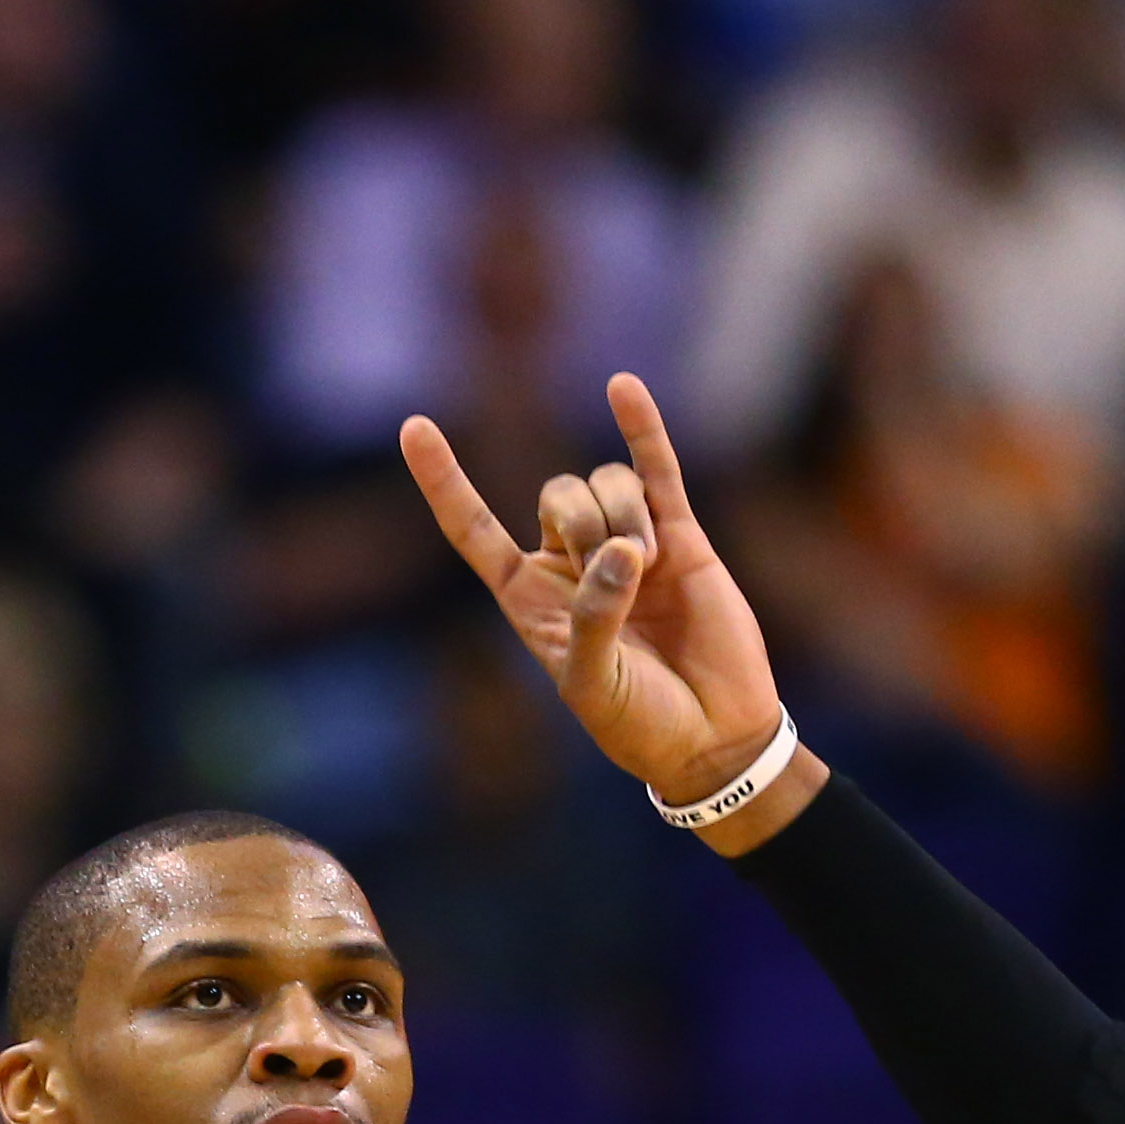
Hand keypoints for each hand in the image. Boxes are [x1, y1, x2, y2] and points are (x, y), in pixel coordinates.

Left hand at [402, 375, 791, 808]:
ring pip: (609, 484)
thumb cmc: (639, 725)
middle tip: (620, 571)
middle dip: (584, 520)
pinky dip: (642, 429)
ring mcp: (628, 546)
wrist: (711, 735)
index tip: (414, 428)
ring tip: (650, 568)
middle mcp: (572, 565)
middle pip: (559, 496)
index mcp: (531, 601)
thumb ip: (594, 621)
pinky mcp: (681, 540)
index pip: (475, 530)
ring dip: (627, 514)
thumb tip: (619, 551)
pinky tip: (622, 387)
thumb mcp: (594, 686)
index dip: (445, 482)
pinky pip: (657, 471)